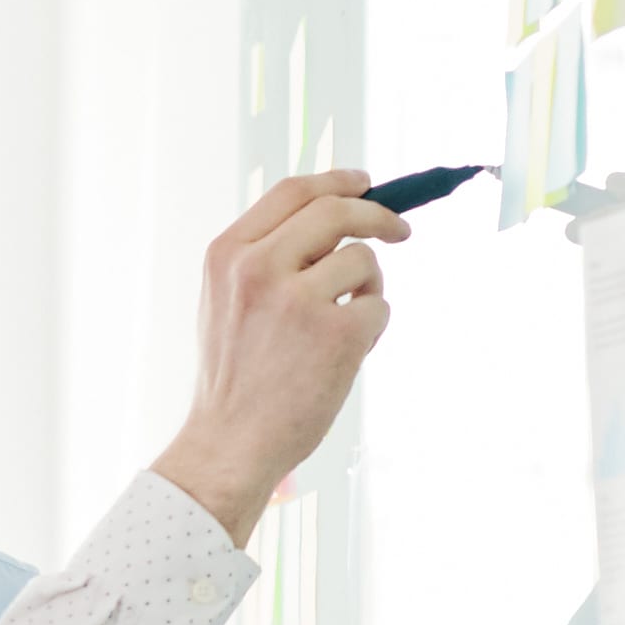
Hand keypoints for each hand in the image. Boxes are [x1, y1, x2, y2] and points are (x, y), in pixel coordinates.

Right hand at [154, 168, 406, 539]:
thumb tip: (331, 222)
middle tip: (400, 231)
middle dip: (378, 215)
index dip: (335, 180)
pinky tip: (344, 356)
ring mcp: (298, 300)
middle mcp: (259, 268)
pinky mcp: (336, 334)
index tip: (364, 183)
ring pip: (362, 262)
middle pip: (336, 210)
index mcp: (228, 255)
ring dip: (368, 289)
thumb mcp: (224, 301)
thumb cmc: (233, 379)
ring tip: (343, 328)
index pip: (292, 192)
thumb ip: (263, 258)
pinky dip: (371, 328)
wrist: (229, 443)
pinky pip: (378, 307)